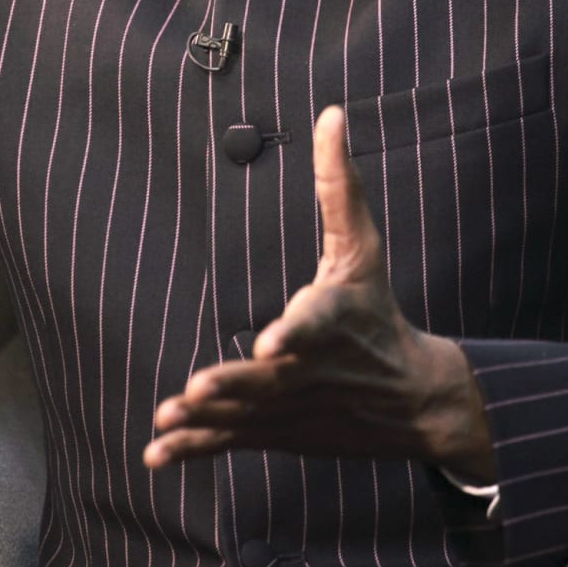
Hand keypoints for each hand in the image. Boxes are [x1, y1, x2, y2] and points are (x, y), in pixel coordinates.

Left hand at [145, 107, 494, 480]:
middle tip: (198, 388)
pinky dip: (195, 449)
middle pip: (270, 380)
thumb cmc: (377, 310)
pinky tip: (155, 453)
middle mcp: (311, 369)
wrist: (412, 397)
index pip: (315, 325)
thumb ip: (339, 184)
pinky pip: (231, 442)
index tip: (270, 344)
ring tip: (168, 416)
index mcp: (334, 320)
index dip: (293, 334)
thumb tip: (330, 113)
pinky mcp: (275, 431)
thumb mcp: (363, 247)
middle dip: (235, 386)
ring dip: (206, 421)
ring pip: (244, 416)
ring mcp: (291, 406)